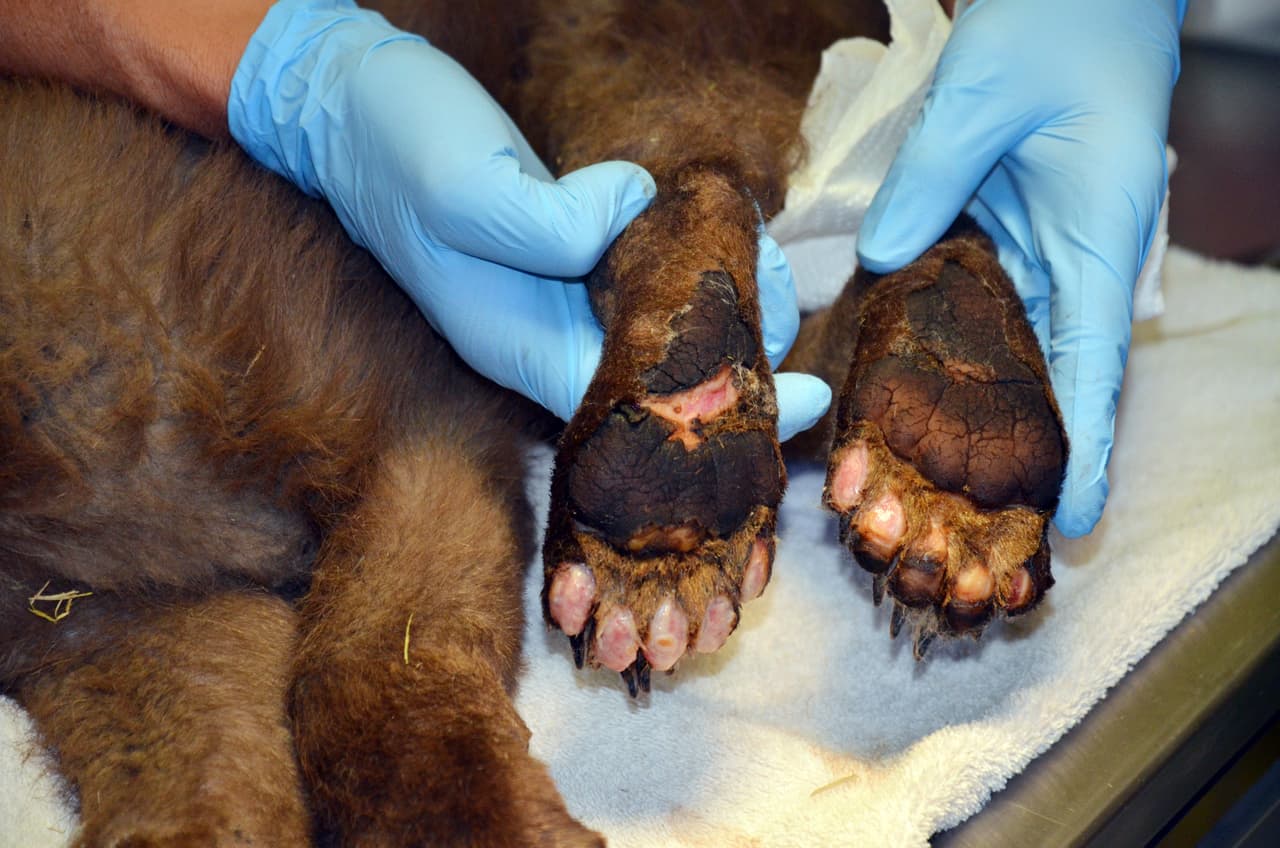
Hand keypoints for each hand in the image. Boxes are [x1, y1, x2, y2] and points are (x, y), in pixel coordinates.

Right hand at [226, 0, 828, 438]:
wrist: (348, 104)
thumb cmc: (398, 146)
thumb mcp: (464, 189)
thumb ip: (548, 225)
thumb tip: (633, 214)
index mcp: (518, 343)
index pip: (631, 407)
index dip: (715, 411)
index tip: (799, 399)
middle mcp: (542, 334)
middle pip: (654, 381)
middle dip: (733, 360)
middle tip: (787, 312)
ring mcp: (553, 296)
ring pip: (655, 331)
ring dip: (721, 309)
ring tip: (769, 268)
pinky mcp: (563, 252)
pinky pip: (642, 281)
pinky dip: (691, 270)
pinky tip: (727, 245)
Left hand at [857, 0, 1184, 535]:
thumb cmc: (1054, 29)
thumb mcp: (980, 97)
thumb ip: (929, 180)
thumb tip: (882, 259)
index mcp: (1096, 238)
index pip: (1096, 366)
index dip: (1086, 447)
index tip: (1073, 519)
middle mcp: (1081, 260)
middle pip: (1062, 378)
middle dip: (1033, 452)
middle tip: (983, 524)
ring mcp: (1052, 251)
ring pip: (1027, 352)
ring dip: (995, 415)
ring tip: (945, 482)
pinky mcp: (1020, 235)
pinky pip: (998, 309)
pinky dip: (970, 355)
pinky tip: (925, 392)